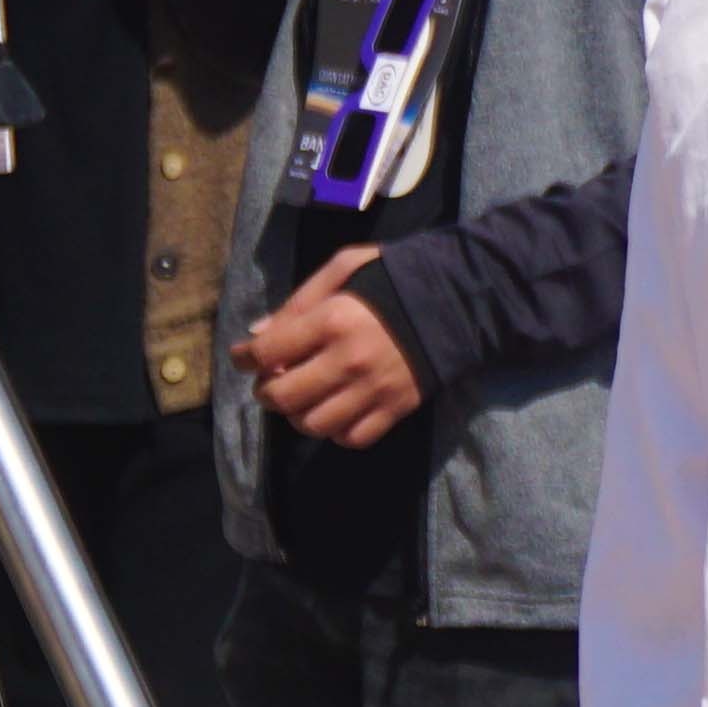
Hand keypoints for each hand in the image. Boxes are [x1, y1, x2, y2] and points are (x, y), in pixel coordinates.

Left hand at [236, 245, 425, 444]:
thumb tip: (258, 333)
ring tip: (304, 398)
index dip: (244, 357)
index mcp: (332, 320)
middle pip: (282, 397)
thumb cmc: (396, 278)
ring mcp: (373, 390)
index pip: (266, 352)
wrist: (463, 300)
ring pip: (313, 424)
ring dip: (298, 414)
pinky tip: (337, 411)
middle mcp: (348, 361)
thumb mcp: (346, 268)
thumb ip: (299, 299)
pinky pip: (352, 438)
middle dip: (266, 390)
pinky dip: (336, 431)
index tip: (245, 356)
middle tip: (274, 379)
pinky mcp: (396, 408)